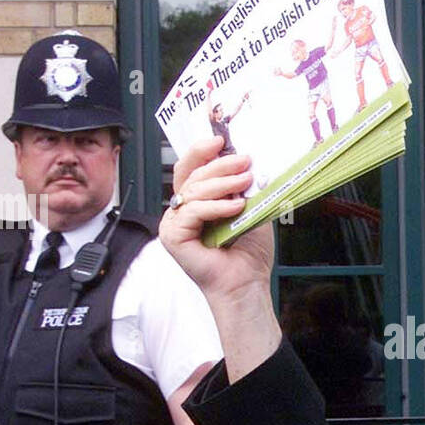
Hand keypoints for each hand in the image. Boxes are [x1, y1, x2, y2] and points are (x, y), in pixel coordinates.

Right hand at [159, 138, 273, 303]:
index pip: (192, 168)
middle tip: (244, 161)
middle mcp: (182, 210)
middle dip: (219, 164)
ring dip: (222, 183)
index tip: (222, 140)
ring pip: (193, 190)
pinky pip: (192, 211)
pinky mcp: (172, 236)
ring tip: (245, 183)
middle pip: (192, 175)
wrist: (246, 284)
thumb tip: (246, 161)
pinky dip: (216, 206)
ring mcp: (174, 223)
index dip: (203, 151)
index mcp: (197, 201)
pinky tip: (236, 207)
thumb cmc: (249, 253)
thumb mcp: (251, 210)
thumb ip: (244, 187)